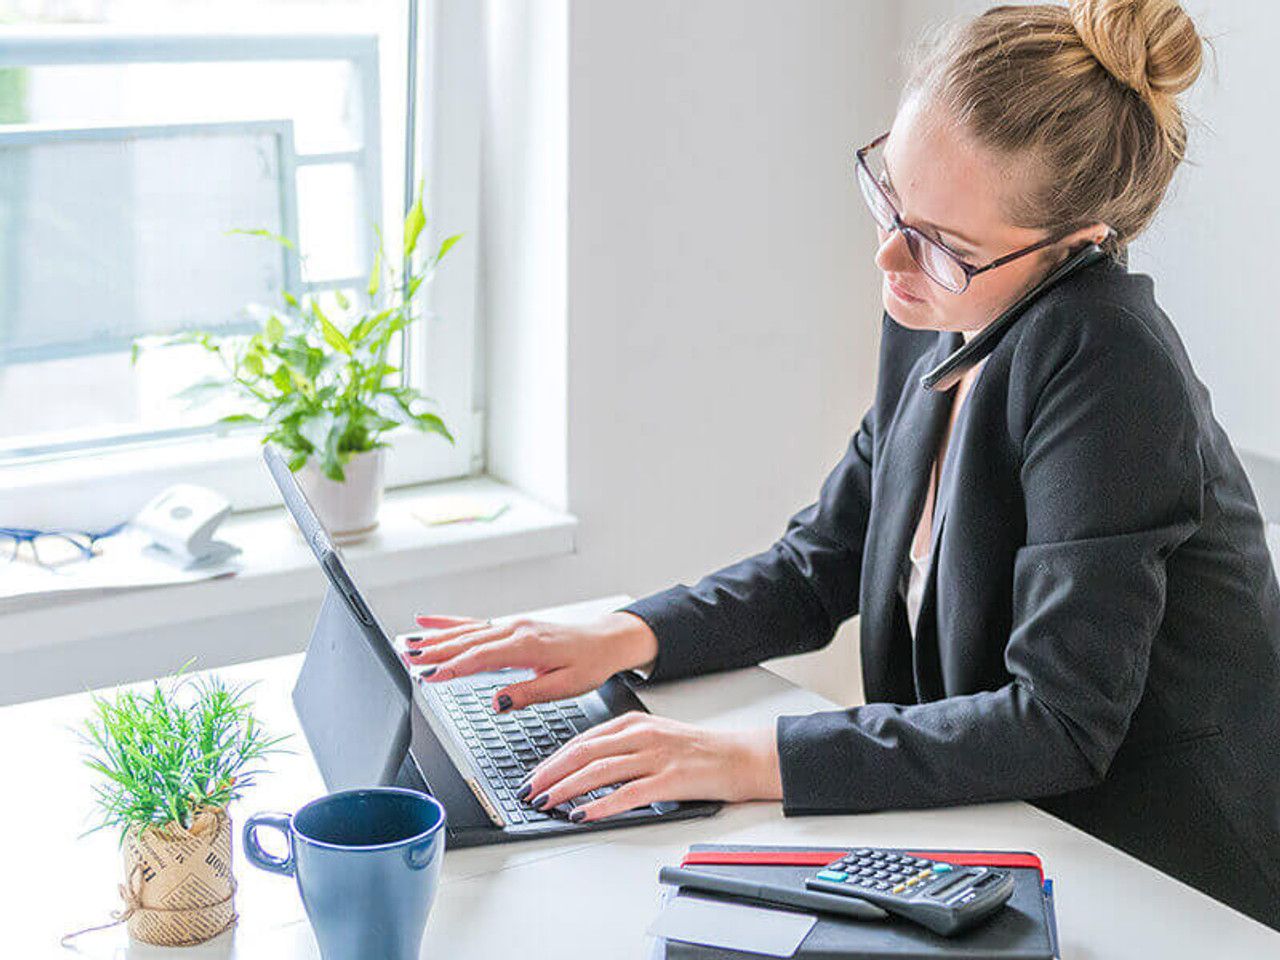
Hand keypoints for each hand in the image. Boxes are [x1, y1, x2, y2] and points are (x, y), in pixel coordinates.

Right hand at [405, 612, 657, 712]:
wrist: (606, 641)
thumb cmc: (589, 663)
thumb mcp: (565, 687)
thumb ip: (528, 693)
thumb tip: (497, 702)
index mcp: (528, 645)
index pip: (482, 657)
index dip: (453, 667)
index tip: (429, 675)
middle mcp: (516, 630)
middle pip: (468, 641)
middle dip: (435, 650)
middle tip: (406, 658)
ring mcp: (512, 625)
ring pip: (467, 631)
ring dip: (436, 638)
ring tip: (408, 644)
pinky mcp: (512, 626)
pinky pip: (475, 623)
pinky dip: (450, 622)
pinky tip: (428, 622)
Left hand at [515, 712, 782, 822]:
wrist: (741, 756)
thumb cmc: (699, 751)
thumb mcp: (655, 737)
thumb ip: (622, 747)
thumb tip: (584, 769)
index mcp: (633, 722)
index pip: (582, 740)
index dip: (553, 759)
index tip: (533, 776)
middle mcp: (641, 735)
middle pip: (583, 752)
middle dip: (550, 773)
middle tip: (528, 790)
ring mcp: (655, 756)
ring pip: (599, 771)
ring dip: (567, 788)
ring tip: (547, 802)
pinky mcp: (670, 779)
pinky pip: (628, 794)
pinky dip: (601, 805)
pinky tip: (584, 815)